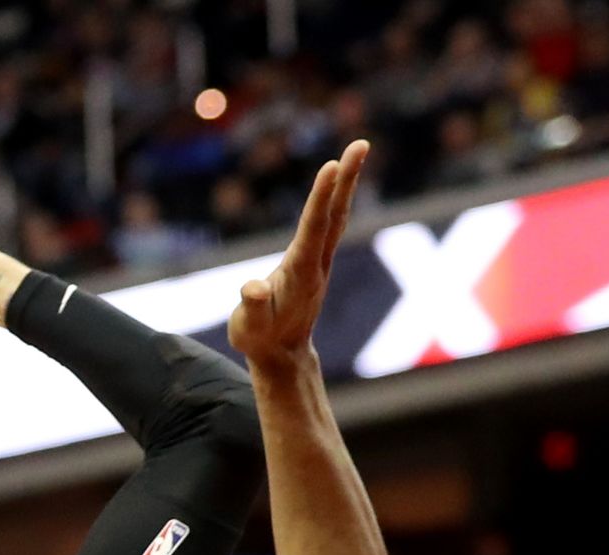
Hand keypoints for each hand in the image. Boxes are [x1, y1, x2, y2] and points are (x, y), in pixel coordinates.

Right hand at [228, 140, 368, 366]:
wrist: (282, 355)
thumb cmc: (260, 339)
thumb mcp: (248, 328)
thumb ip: (252, 306)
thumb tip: (254, 288)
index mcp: (300, 273)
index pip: (313, 228)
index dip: (321, 197)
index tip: (331, 166)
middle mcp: (316, 262)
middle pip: (333, 215)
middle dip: (346, 180)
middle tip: (360, 144)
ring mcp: (318, 260)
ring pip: (335, 215)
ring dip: (346, 182)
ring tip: (356, 150)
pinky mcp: (315, 260)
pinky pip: (328, 222)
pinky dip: (335, 197)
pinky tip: (340, 179)